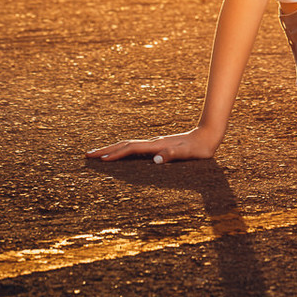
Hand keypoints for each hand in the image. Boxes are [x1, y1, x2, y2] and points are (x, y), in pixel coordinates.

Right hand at [85, 126, 220, 163]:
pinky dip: (123, 151)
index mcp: (157, 146)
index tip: (101, 160)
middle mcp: (153, 143)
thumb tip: (155, 160)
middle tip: (88, 155)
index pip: (131, 149)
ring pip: (128, 145)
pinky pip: (135, 148)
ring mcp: (154, 144)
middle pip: (124, 145)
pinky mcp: (158, 146)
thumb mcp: (188, 154)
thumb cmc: (199, 149)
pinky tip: (121, 155)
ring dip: (112, 149)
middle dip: (106, 150)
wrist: (208, 136)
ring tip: (99, 154)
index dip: (116, 154)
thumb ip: (172, 156)